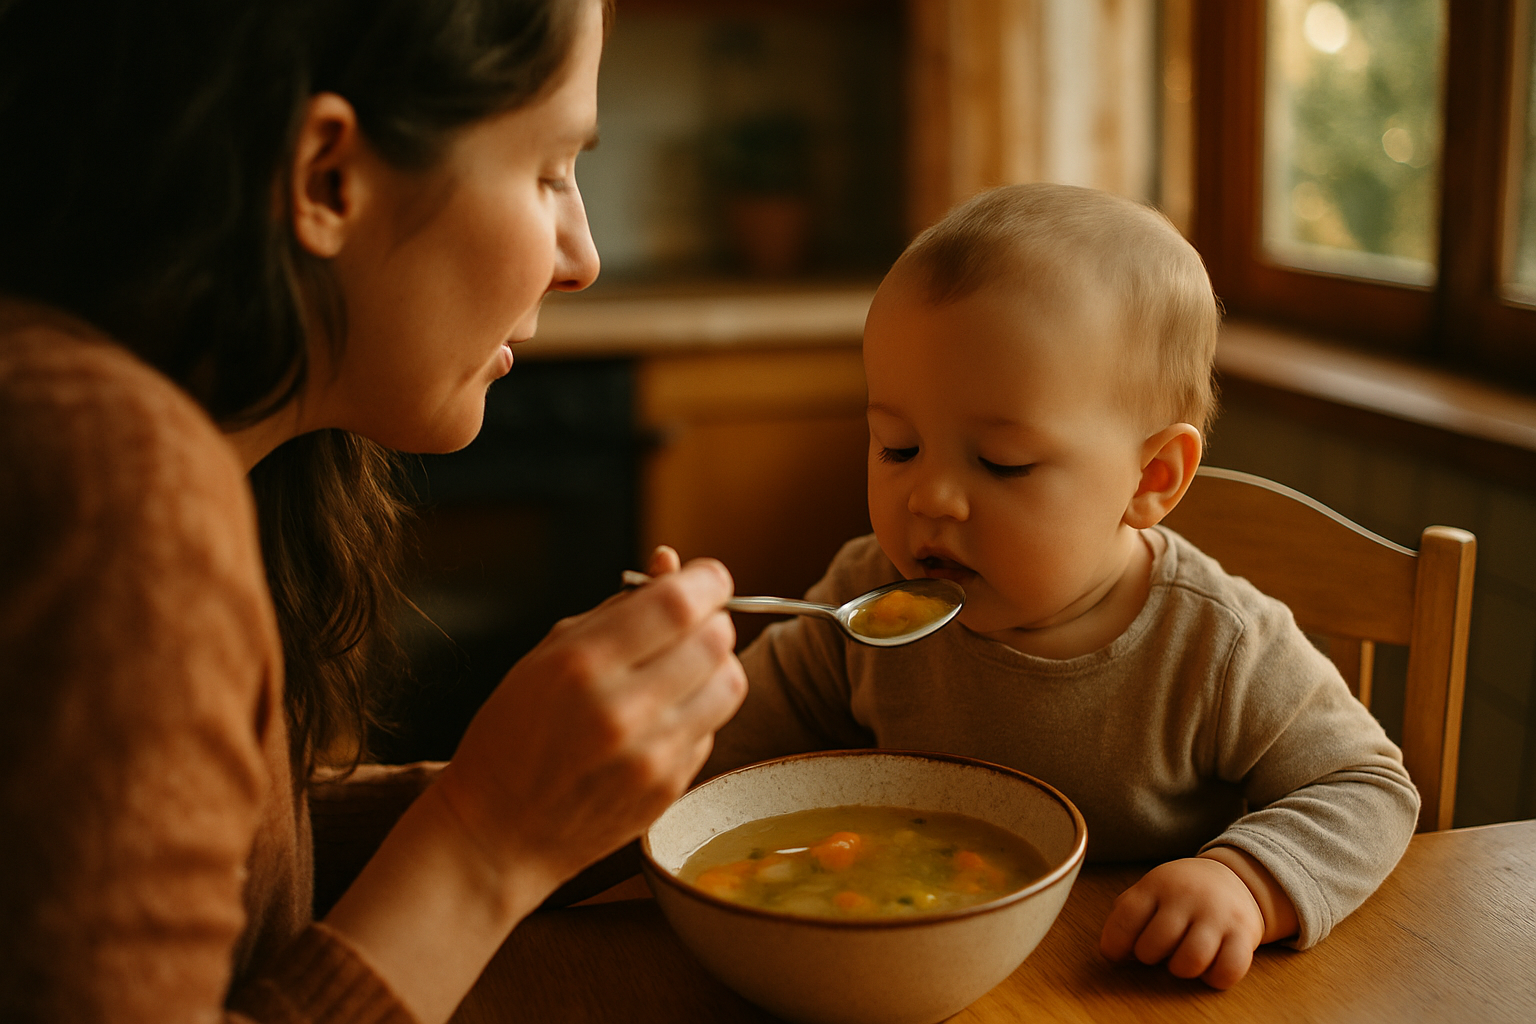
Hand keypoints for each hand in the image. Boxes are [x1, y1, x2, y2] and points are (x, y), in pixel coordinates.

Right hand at [433, 548, 745, 903]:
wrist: (498, 833)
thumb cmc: (513, 736)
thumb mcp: (546, 656)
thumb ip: (617, 610)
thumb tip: (673, 565)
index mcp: (582, 665)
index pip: (679, 603)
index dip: (707, 580)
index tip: (707, 578)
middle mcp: (622, 710)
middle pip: (716, 639)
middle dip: (711, 621)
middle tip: (689, 625)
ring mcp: (651, 755)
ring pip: (730, 683)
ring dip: (715, 666)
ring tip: (681, 670)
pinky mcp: (669, 788)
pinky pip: (713, 728)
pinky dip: (698, 712)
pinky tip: (661, 718)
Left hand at [1099, 856, 1266, 988]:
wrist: (1233, 877)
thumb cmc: (1181, 893)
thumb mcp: (1150, 890)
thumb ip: (1126, 914)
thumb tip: (1112, 951)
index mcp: (1157, 885)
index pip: (1125, 917)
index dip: (1114, 943)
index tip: (1114, 954)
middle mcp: (1187, 897)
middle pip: (1154, 944)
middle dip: (1149, 957)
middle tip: (1157, 951)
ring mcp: (1217, 915)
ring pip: (1190, 961)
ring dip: (1180, 969)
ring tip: (1181, 958)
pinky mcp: (1244, 934)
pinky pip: (1227, 970)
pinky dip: (1214, 977)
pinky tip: (1209, 966)